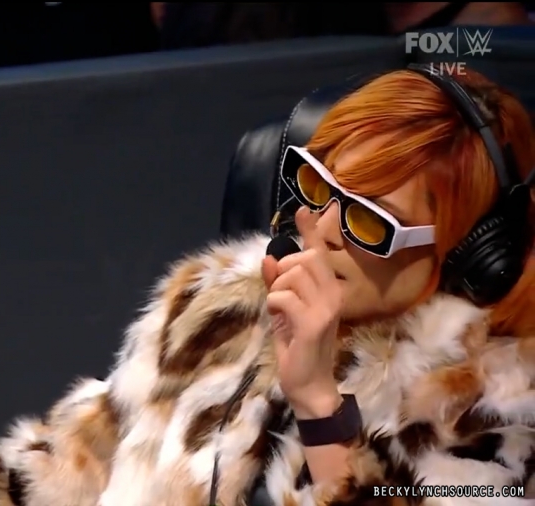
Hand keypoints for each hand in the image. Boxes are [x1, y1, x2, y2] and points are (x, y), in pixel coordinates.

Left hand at [261, 207, 342, 418]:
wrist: (308, 383)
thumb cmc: (296, 346)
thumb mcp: (282, 310)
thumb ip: (278, 284)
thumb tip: (270, 258)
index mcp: (328, 289)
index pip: (319, 252)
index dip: (309, 230)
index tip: (303, 209)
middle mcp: (334, 293)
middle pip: (304, 257)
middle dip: (284, 269)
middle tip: (280, 295)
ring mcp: (327, 307)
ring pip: (292, 273)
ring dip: (277, 289)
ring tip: (280, 310)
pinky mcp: (315, 322)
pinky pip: (284, 296)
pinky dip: (274, 304)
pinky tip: (279, 320)